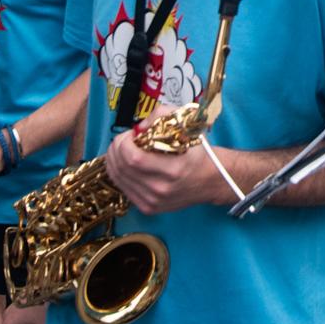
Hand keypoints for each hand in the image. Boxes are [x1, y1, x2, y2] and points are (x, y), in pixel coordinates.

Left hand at [105, 120, 226, 213]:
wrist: (210, 180)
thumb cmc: (198, 153)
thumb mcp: (187, 126)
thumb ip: (162, 116)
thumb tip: (139, 128)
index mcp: (173, 168)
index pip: (133, 158)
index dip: (124, 143)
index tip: (130, 134)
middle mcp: (161, 188)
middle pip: (123, 168)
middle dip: (115, 149)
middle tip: (123, 140)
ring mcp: (153, 201)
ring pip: (119, 179)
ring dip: (114, 160)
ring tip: (121, 150)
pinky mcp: (148, 208)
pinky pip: (123, 189)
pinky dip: (118, 174)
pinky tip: (125, 164)